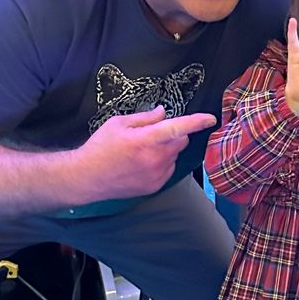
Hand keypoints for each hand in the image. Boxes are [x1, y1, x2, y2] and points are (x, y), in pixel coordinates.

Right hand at [73, 107, 215, 201]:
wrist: (87, 177)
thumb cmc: (100, 147)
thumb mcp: (118, 123)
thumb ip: (145, 117)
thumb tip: (163, 113)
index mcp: (145, 140)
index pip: (178, 128)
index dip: (196, 122)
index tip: (211, 118)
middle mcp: (155, 159)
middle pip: (180, 141)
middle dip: (173, 135)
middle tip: (152, 135)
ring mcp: (157, 175)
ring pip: (174, 155)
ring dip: (166, 150)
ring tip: (142, 152)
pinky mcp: (155, 186)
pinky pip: (168, 169)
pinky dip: (162, 163)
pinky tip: (142, 164)